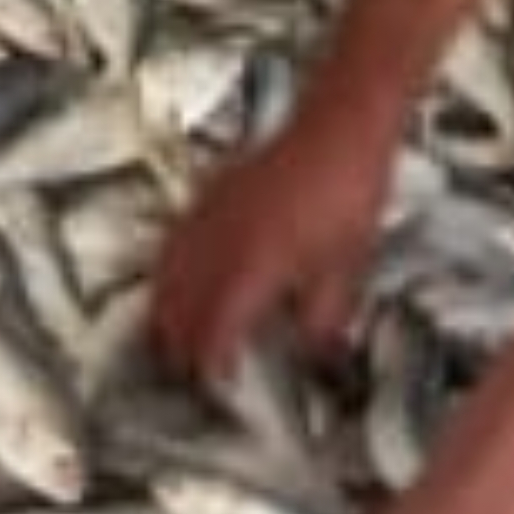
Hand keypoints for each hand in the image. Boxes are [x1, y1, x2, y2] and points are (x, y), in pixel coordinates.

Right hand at [152, 98, 396, 376]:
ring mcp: (209, 217)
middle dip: (178, 344)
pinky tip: (171, 277)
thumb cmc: (348, 196)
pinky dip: (166, 270)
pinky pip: (173, 242)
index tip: (217, 382)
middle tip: (185, 370)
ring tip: (166, 335)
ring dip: (165, 309)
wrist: (339, 131)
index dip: (211, 362)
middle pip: (180, 306)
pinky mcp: (208, 196)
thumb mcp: (347, 269)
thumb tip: (313, 350)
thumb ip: (323, 318)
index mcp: (254, 268)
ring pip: (168, 274)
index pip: (216, 329)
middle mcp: (221, 245)